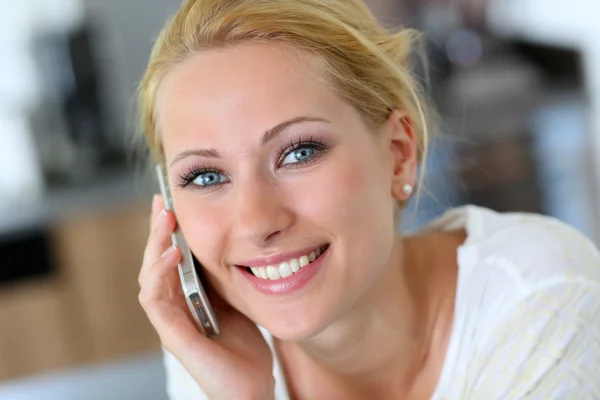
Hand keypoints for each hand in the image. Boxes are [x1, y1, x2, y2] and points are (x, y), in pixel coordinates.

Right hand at [138, 195, 273, 398]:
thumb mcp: (236, 299)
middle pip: (155, 262)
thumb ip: (225, 276)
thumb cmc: (243, 346)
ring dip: (154, 245)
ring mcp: (170, 321)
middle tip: (162, 202)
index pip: (169, 258)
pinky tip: (172, 253)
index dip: (167, 231)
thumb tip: (233, 241)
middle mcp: (173, 307)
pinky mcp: (173, 335)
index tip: (171, 202)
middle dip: (156, 230)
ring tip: (164, 219)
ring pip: (150, 276)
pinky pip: (156, 300)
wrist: (251, 386)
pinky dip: (160, 274)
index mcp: (186, 297)